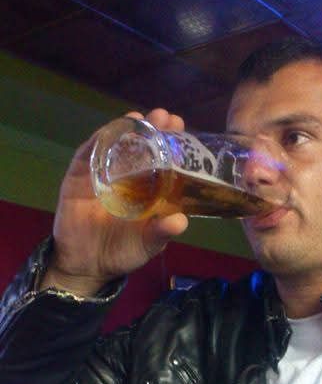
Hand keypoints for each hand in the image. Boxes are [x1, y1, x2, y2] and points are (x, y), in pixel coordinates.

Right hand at [48, 108, 189, 295]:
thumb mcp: (147, 245)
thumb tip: (180, 221)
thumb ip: (161, 232)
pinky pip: (86, 156)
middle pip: (141, 145)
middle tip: (165, 117)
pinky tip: (108, 132)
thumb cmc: (121, 252)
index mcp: (148, 189)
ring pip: (114, 145)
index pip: (163, 159)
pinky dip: (96, 142)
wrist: (87, 267)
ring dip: (126, 129)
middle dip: (153, 128)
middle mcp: (127, 177)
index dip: (172, 142)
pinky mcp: (78, 178)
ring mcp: (102, 174)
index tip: (181, 127)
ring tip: (139, 119)